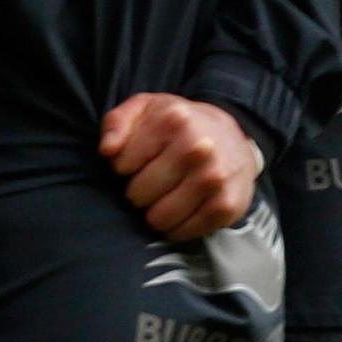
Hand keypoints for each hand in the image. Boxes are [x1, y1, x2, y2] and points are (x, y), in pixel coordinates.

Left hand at [101, 92, 260, 242]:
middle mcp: (197, 148)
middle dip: (138, 192)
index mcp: (173, 120)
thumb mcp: (143, 109)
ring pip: (159, 218)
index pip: (121, 164)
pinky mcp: (227, 206)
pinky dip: (175, 228)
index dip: (122, 166)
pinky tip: (180, 211)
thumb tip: (107, 151)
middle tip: (151, 182)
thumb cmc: (177, 125)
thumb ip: (116, 123)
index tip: (136, 161)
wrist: (233, 138)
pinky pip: (183, 232)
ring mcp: (214, 178)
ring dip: (154, 214)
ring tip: (163, 197)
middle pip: (138, 194)